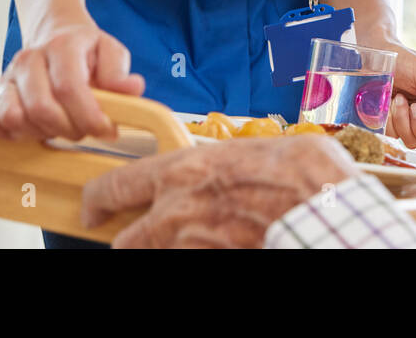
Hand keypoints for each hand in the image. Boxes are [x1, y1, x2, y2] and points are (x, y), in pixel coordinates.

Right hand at [0, 12, 143, 141]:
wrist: (55, 36)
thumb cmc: (87, 51)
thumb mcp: (111, 53)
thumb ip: (120, 73)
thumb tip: (132, 88)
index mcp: (62, 46)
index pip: (69, 88)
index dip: (89, 116)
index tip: (107, 130)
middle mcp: (30, 59)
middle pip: (42, 108)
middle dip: (69, 129)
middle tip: (85, 130)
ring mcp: (9, 76)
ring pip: (15, 117)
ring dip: (42, 133)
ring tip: (61, 126)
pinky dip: (5, 133)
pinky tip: (30, 132)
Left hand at [80, 135, 358, 247]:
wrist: (322, 207)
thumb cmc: (299, 171)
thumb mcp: (255, 151)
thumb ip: (227, 162)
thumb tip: (232, 167)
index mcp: (183, 171)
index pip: (115, 186)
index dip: (96, 200)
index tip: (93, 209)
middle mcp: (175, 213)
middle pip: (125, 242)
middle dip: (134, 243)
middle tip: (148, 238)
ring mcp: (190, 247)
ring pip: (157, 257)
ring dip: (171, 251)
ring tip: (200, 239)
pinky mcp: (210, 264)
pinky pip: (191, 263)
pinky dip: (201, 256)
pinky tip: (224, 247)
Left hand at [374, 38, 415, 154]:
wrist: (375, 55)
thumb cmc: (405, 60)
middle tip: (415, 107)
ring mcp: (409, 123)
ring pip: (412, 141)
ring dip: (403, 120)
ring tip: (399, 98)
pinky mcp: (392, 124)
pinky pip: (393, 135)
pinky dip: (389, 120)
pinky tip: (388, 103)